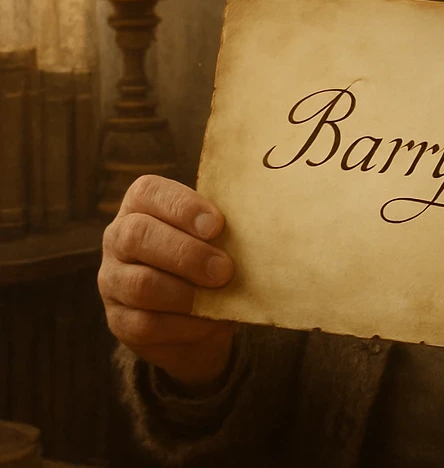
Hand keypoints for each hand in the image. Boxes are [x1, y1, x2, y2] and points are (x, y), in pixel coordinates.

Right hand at [99, 174, 237, 390]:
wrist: (201, 313)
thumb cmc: (212, 255)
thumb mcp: (217, 234)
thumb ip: (224, 226)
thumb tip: (257, 222)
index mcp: (142, 204)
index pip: (149, 192)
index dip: (182, 207)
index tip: (217, 225)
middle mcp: (118, 237)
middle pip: (138, 236)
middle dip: (186, 253)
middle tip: (224, 269)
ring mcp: (112, 280)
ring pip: (140, 284)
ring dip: (185, 292)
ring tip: (218, 295)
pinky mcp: (118, 320)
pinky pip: (145, 324)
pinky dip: (183, 325)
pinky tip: (207, 322)